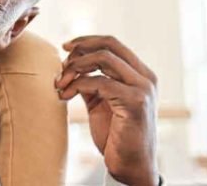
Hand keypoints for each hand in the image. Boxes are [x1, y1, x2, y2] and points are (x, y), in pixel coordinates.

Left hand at [56, 36, 159, 185]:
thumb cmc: (115, 136)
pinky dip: (77, 85)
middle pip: (108, 45)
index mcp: (140, 74)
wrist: (130, 166)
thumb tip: (70, 63)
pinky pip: (99, 82)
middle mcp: (145, 77)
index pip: (112, 43)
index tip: (65, 47)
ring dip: (75, 67)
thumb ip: (91, 81)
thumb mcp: (100, 102)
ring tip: (61, 82)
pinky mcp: (135, 102)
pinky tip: (65, 96)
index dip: (86, 40)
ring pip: (103, 59)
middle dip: (79, 50)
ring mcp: (143, 89)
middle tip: (61, 65)